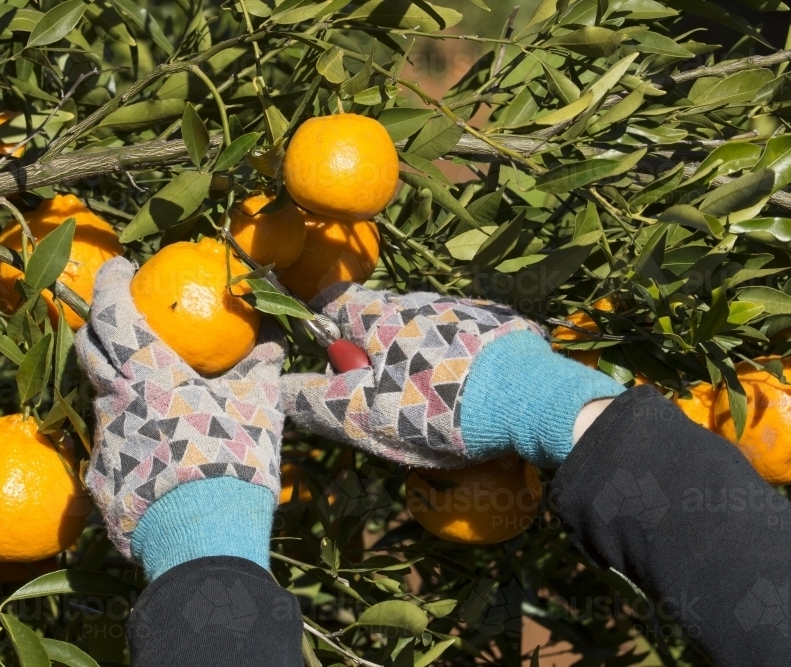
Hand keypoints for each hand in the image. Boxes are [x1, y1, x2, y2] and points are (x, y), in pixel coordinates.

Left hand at [76, 258, 284, 560]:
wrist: (203, 539)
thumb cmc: (233, 459)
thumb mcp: (259, 407)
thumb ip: (262, 368)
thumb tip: (272, 342)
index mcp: (147, 373)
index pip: (114, 311)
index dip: (114, 282)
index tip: (123, 268)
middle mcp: (112, 401)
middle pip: (88, 349)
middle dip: (98, 325)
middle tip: (118, 318)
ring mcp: (101, 443)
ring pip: (98, 399)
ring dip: (116, 385)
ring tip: (145, 391)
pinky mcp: (99, 482)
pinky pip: (108, 447)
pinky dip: (124, 436)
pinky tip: (150, 451)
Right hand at [281, 283, 623, 467]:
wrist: (535, 403)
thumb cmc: (437, 409)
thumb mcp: (363, 416)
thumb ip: (313, 400)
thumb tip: (277, 386)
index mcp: (379, 315)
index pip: (329, 304)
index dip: (321, 336)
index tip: (333, 372)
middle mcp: (418, 299)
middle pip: (375, 322)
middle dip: (372, 359)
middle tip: (385, 405)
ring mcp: (462, 307)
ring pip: (418, 332)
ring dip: (414, 362)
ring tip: (435, 408)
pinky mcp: (498, 324)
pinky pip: (459, 340)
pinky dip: (454, 363)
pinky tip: (469, 397)